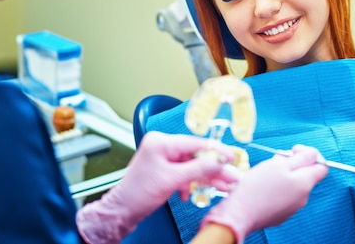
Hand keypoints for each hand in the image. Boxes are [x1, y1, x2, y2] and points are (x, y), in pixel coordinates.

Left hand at [76, 131, 238, 242]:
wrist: (122, 212)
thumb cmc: (138, 194)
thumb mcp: (172, 180)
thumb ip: (198, 169)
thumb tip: (219, 162)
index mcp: (161, 142)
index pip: (195, 143)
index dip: (216, 151)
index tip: (232, 157)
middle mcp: (162, 146)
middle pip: (195, 155)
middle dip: (213, 168)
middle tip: (231, 176)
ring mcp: (162, 158)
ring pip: (191, 166)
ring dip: (206, 177)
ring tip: (223, 186)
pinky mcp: (163, 170)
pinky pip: (184, 173)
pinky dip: (191, 183)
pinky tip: (192, 193)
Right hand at [200, 145, 327, 243]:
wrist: (240, 213)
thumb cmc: (257, 187)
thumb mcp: (279, 163)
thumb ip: (300, 158)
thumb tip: (312, 154)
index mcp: (305, 183)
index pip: (322, 166)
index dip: (310, 154)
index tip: (294, 151)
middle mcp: (303, 197)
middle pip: (306, 175)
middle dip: (293, 164)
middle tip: (276, 160)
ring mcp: (293, 207)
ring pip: (294, 185)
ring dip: (284, 176)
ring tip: (266, 174)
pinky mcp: (281, 213)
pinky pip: (285, 196)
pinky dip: (278, 188)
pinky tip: (263, 187)